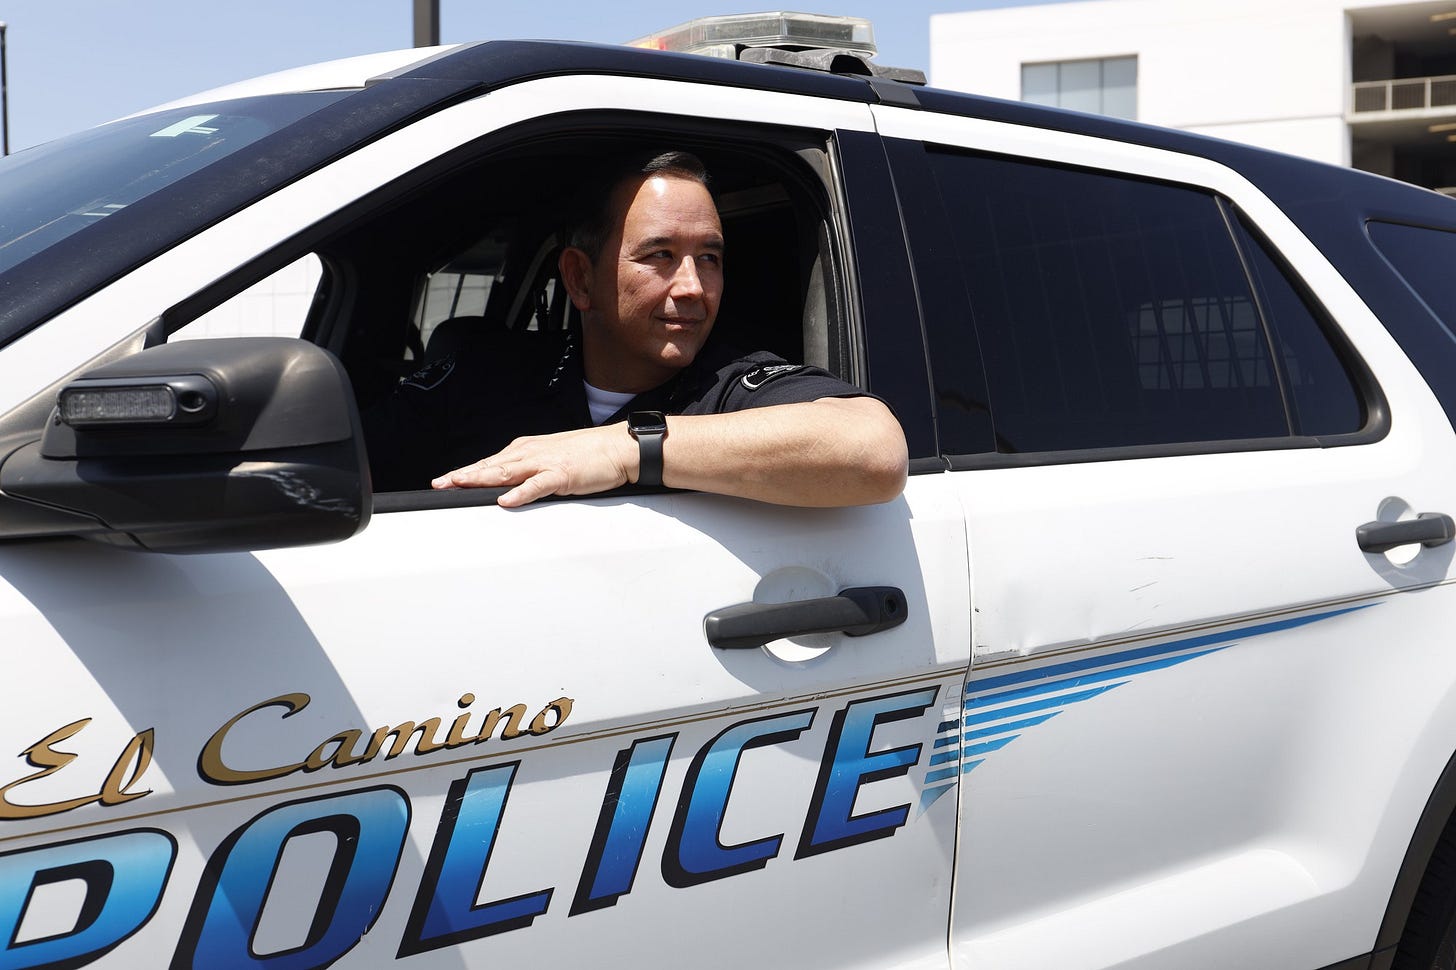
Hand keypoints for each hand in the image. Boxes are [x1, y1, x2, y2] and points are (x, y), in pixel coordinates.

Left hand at [431, 423, 638, 507]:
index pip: (489, 463)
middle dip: (463, 475)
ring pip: (506, 472)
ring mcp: (544, 463)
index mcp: (526, 450)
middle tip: (439, 484)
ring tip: (460, 485)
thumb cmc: (588, 454)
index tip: (444, 480)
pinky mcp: (561, 475)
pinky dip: (520, 493)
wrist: (617, 447)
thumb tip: (508, 486)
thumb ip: (528, 471)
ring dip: (481, 478)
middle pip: (490, 466)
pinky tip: (506, 499)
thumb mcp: (551, 459)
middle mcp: (530, 453)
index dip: (465, 472)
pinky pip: (537, 486)